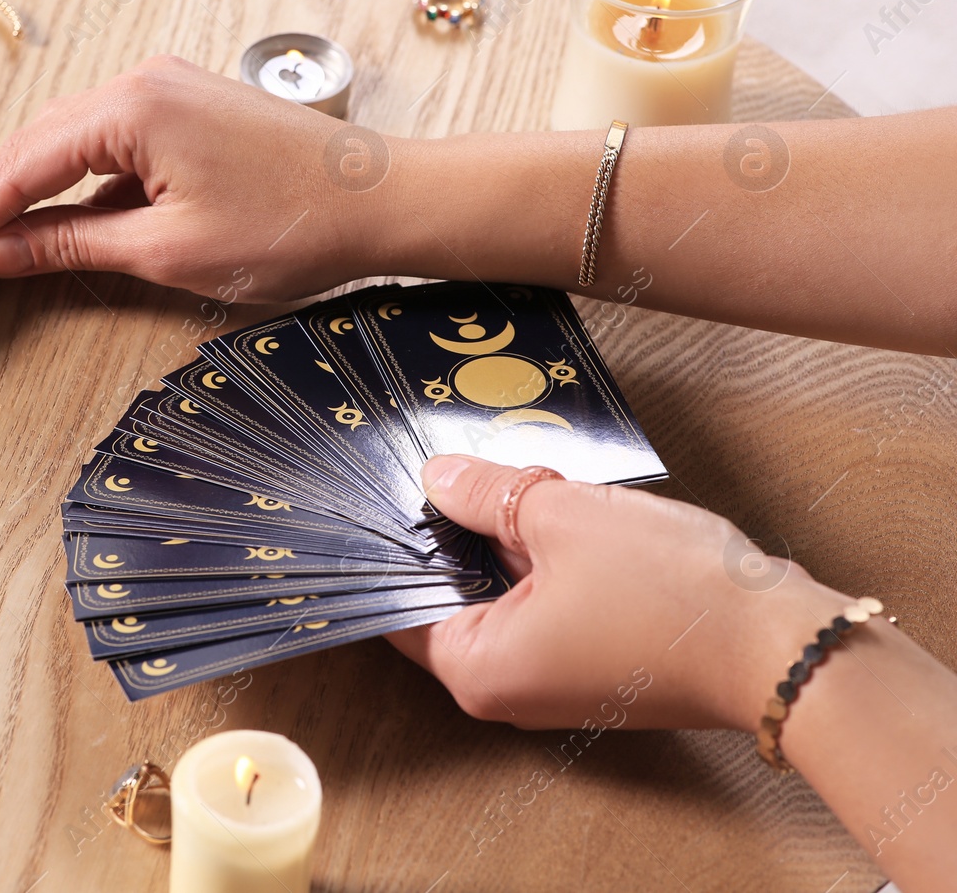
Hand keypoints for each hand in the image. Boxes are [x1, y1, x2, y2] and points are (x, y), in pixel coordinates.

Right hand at [0, 55, 398, 300]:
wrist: (383, 199)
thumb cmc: (292, 225)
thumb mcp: (170, 250)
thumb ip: (73, 245)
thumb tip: (0, 251)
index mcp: (131, 107)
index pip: (21, 169)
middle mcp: (139, 82)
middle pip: (31, 149)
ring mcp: (161, 91)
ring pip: (63, 146)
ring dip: (14, 195)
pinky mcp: (181, 111)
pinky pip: (103, 148)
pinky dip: (65, 187)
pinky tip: (35, 221)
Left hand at [389, 455, 847, 732]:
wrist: (782, 646)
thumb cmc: (671, 594)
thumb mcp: (560, 516)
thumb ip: (486, 494)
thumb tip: (439, 478)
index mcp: (476, 668)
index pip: (396, 605)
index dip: (393, 545)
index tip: (382, 494)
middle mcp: (504, 690)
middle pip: (448, 597)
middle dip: (456, 534)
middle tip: (459, 473)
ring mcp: (552, 681)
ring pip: (500, 595)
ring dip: (506, 541)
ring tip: (520, 486)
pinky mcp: (592, 665)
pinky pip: (543, 604)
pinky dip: (544, 560)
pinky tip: (561, 513)